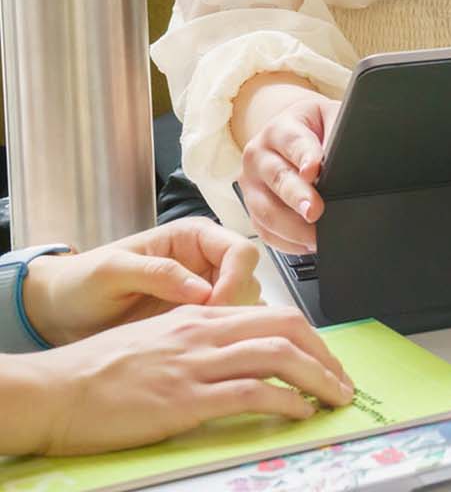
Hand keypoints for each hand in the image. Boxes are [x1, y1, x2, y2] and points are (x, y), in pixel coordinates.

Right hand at [5, 306, 352, 456]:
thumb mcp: (157, 340)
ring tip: (336, 398)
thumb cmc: (97, 372)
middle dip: (326, 355)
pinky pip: (250, 393)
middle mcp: (203, 333)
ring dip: (319, 378)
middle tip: (344, 381)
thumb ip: (198, 342)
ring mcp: (194, 365)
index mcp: (199, 317)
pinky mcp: (183, 399)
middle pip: (288, 328)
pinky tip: (300, 413)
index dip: (311, 338)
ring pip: (278, 357)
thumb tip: (236, 356)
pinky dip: (286, 402)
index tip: (327, 361)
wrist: (53, 391)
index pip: (274, 315)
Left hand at [19, 218, 262, 345]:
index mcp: (193, 238)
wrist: (60, 313)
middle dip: (235, 305)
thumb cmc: (80, 283)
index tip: (212, 308)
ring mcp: (205, 291)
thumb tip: (202, 290)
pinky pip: (228, 327)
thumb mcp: (111, 271)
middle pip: (250, 279)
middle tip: (207, 331)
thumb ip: (157, 273)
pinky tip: (199, 352)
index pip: (241, 251)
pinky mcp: (198, 320)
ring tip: (200, 343)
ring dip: (232, 324)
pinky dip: (223, 339)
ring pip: (246, 305)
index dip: (235, 279)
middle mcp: (207, 262)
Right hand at [239, 90, 339, 252]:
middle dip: (297, 197)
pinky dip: (285, 241)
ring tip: (317, 237)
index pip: (293, 142)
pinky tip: (307, 245)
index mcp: (280, 129)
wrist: (293, 132)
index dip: (304, 156)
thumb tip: (350, 158)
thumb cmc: (316, 128)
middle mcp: (259, 156)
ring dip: (292, 228)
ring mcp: (252, 184)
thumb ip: (339, 132)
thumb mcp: (331, 118)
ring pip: (266, 210)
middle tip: (315, 211)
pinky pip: (264, 230)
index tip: (314, 170)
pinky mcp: (253, 207)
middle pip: (277, 178)